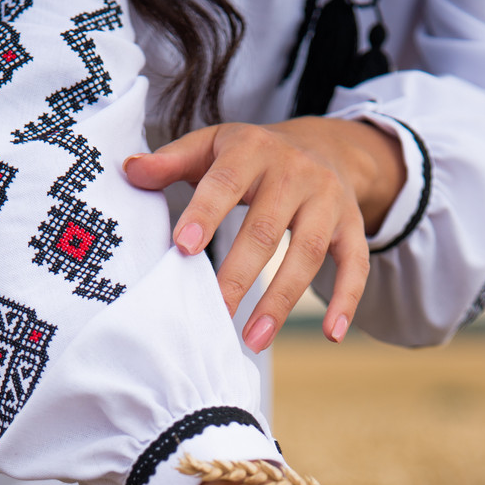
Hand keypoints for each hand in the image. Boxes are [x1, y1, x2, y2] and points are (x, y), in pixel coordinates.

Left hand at [123, 117, 404, 351]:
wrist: (326, 144)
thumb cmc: (254, 156)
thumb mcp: (214, 146)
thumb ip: (173, 161)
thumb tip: (129, 170)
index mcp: (252, 150)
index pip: (226, 182)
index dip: (206, 213)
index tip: (183, 249)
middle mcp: (295, 173)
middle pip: (267, 229)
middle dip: (240, 275)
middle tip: (216, 315)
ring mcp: (328, 201)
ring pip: (309, 252)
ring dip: (281, 300)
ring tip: (254, 339)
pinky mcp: (352, 226)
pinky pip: (356, 264)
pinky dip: (347, 301)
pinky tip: (332, 335)